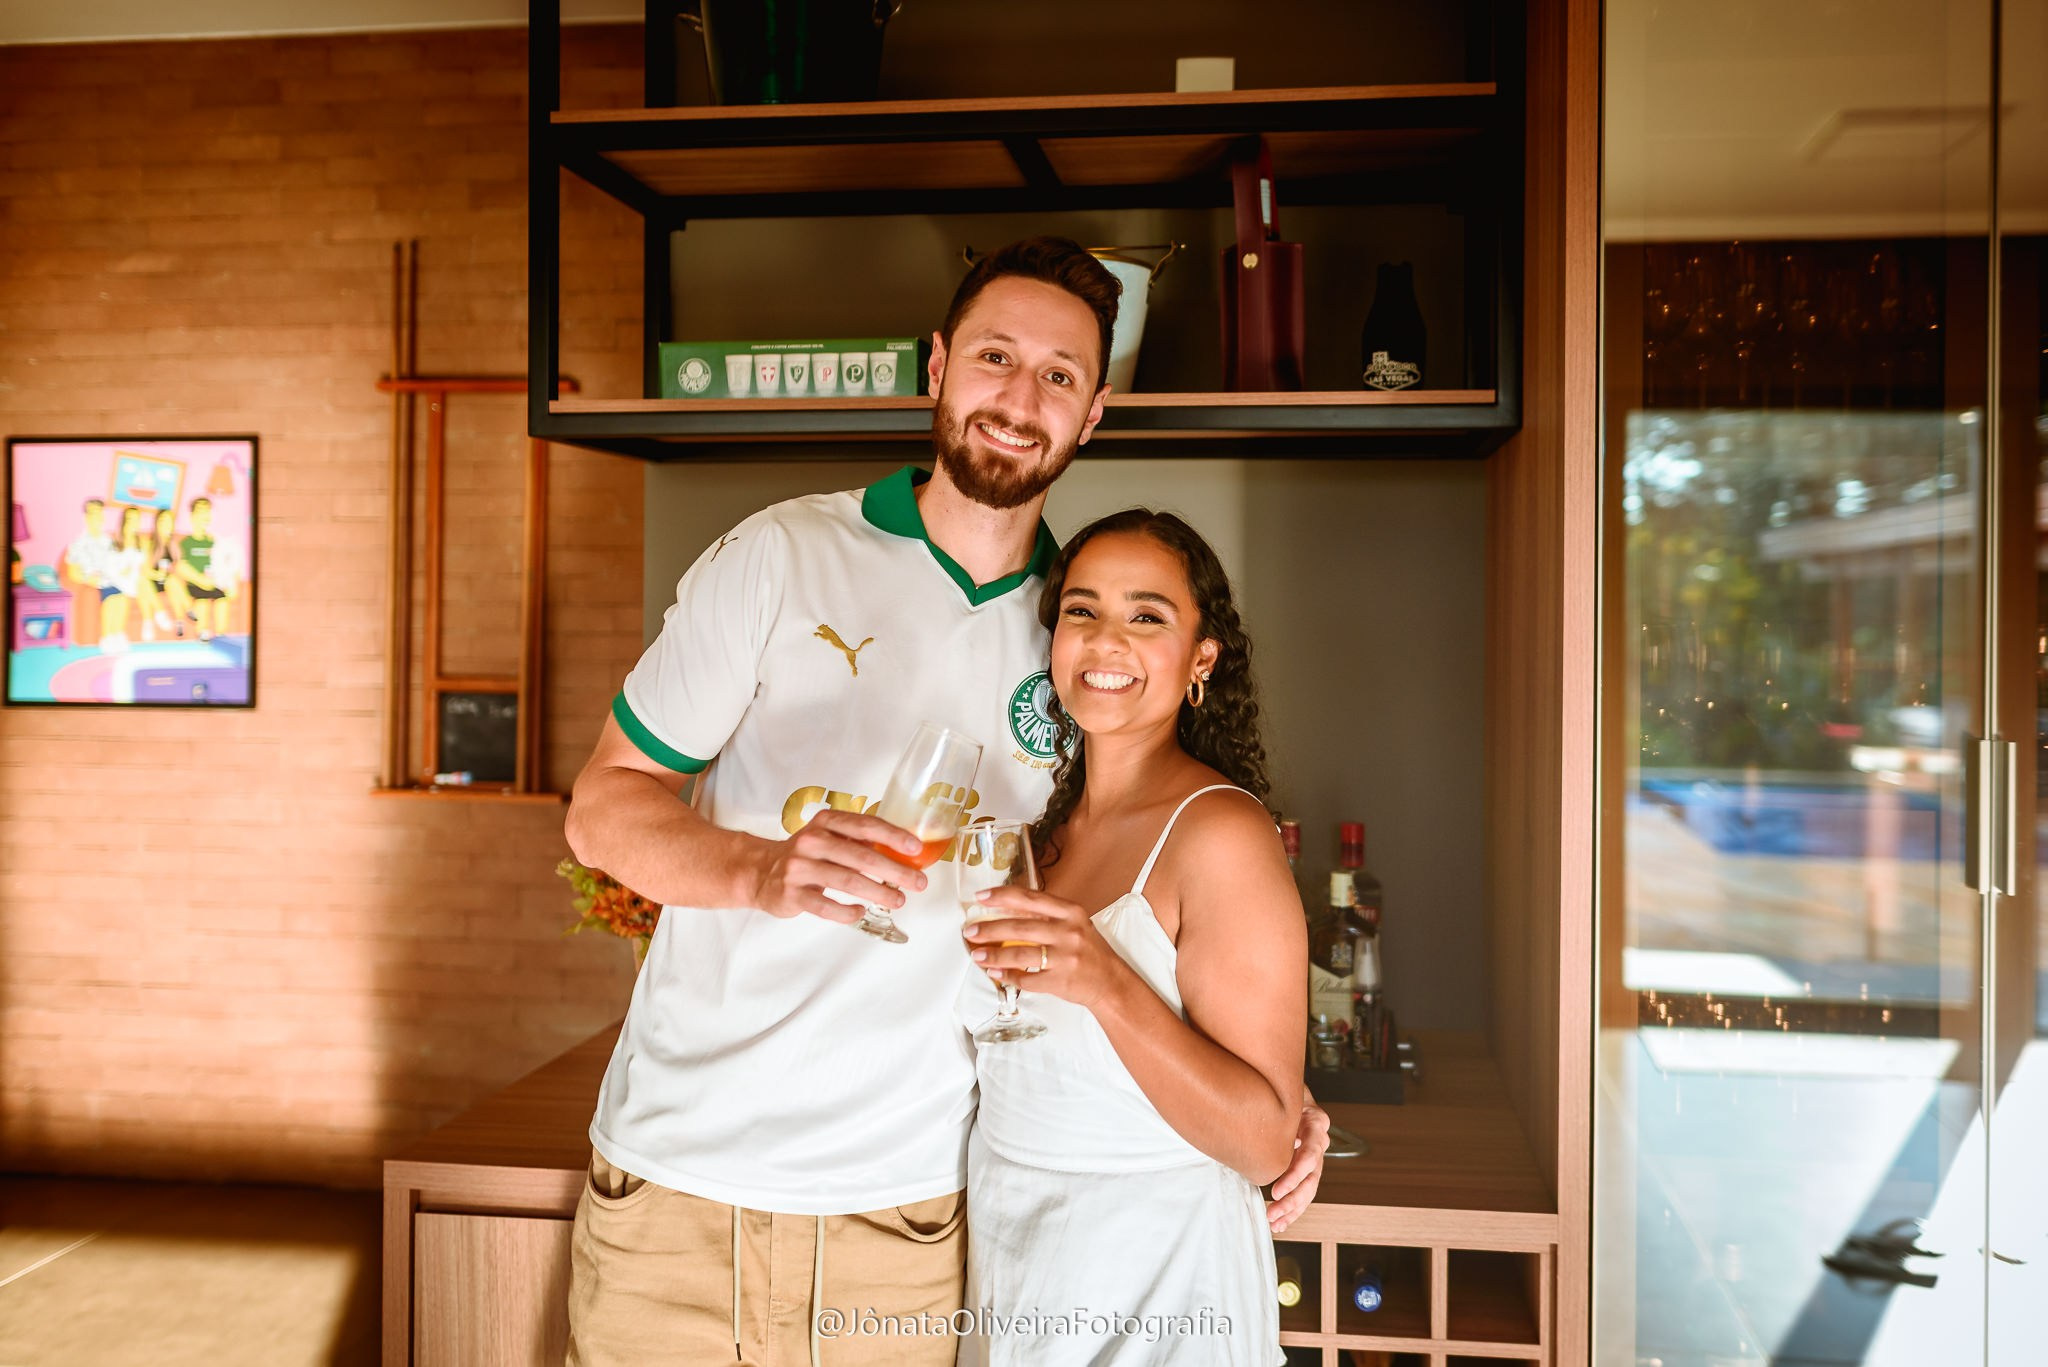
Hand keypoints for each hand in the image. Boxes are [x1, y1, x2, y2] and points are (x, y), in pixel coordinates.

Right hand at [748, 808, 926, 923]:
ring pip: (846, 881)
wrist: (761, 871)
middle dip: (894, 870)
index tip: (916, 848)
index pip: (865, 825)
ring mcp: (799, 868)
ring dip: (877, 892)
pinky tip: (860, 911)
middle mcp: (811, 842)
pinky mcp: (791, 894)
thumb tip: (903, 852)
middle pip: (860, 856)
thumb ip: (860, 840)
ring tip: (898, 900)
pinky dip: (846, 911)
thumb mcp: (829, 836)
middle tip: (917, 882)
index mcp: (826, 823)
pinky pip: (825, 906)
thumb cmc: (806, 854)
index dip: (893, 836)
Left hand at [962, 884, 1124, 1010]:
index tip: (981, 897)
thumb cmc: (1089, 950)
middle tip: (971, 930)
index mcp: (1070, 912)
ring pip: (1020, 954)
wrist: (1111, 981)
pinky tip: (995, 973)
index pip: (1029, 898)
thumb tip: (1006, 911)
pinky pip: (1026, 978)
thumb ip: (1046, 915)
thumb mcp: (1074, 923)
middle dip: (989, 929)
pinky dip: (1007, 976)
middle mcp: (1068, 932)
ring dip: (994, 956)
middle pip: (1020, 927)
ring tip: (977, 955)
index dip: (1002, 896)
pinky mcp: (1060, 980)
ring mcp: (1064, 958)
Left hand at [1265, 1099, 1330, 1232]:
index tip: (1275, 1190)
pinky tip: (1281, 1222)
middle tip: (1272, 1212)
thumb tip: (1251, 1124)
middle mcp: (1320, 1141)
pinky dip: (1293, 1208)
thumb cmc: (1281, 1090)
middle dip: (1292, 1199)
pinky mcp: (1307, 1165)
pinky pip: (1303, 1190)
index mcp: (1316, 1123)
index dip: (1294, 1175)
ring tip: (1275, 1223)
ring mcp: (1315, 1155)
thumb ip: (1275, 1109)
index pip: (1310, 1155)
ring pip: (1309, 1188)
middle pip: (1311, 1178)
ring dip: (1292, 1209)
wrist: (1288, 1090)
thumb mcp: (1281, 1095)